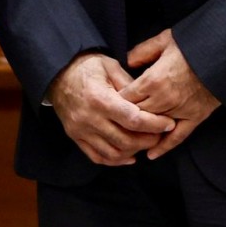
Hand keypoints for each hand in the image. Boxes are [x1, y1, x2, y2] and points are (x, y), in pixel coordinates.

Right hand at [46, 52, 174, 165]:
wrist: (57, 73)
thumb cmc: (87, 67)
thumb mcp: (110, 66)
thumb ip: (130, 85)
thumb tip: (150, 100)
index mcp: (99, 98)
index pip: (133, 119)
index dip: (155, 125)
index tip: (168, 124)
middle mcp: (89, 118)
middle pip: (126, 141)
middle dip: (148, 140)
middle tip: (160, 135)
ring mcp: (80, 130)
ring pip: (114, 153)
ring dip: (134, 152)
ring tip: (144, 142)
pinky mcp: (75, 137)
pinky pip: (97, 157)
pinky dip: (116, 161)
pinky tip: (129, 156)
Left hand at [119, 31, 219, 159]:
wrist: (223, 56)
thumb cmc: (193, 46)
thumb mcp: (164, 41)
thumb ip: (142, 52)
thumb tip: (126, 61)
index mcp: (153, 80)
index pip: (125, 98)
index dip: (116, 101)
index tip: (109, 102)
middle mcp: (164, 99)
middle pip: (136, 115)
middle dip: (125, 118)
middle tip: (114, 122)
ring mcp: (180, 110)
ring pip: (153, 127)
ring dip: (140, 133)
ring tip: (127, 139)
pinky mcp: (194, 118)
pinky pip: (177, 137)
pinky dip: (163, 147)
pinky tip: (151, 154)